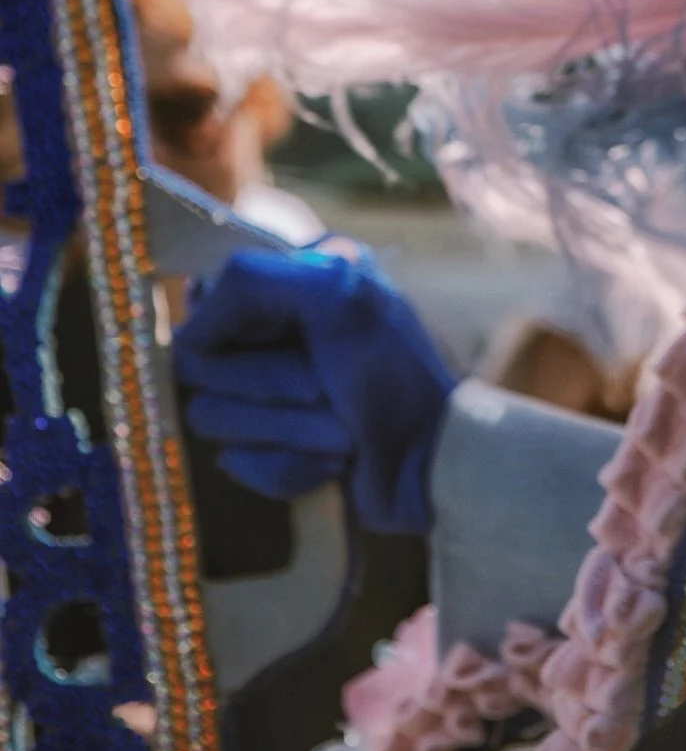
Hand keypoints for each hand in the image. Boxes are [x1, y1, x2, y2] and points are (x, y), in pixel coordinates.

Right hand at [173, 248, 455, 534]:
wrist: (433, 460)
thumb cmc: (393, 369)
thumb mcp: (334, 294)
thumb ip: (251, 284)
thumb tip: (188, 336)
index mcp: (289, 284)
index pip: (204, 298)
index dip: (226, 326)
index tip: (273, 334)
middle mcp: (271, 334)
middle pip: (199, 366)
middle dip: (268, 384)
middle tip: (325, 385)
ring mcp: (268, 396)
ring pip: (213, 418)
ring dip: (288, 428)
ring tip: (341, 428)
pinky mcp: (271, 451)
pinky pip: (241, 465)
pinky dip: (291, 465)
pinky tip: (335, 460)